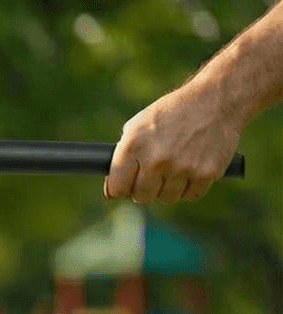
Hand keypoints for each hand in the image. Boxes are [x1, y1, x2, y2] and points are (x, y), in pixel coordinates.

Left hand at [104, 83, 242, 203]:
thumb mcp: (139, 125)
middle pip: (142, 197)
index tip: (126, 185)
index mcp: (133, 147)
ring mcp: (182, 169)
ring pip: (167, 198)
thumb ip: (123, 154)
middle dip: (144, 189)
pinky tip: (190, 169)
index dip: (120, 188)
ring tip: (174, 167)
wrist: (215, 100)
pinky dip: (189, 187)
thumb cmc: (172, 113)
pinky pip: (190, 195)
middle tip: (153, 175)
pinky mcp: (206, 173)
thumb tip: (112, 189)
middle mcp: (156, 161)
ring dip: (168, 188)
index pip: (117, 188)